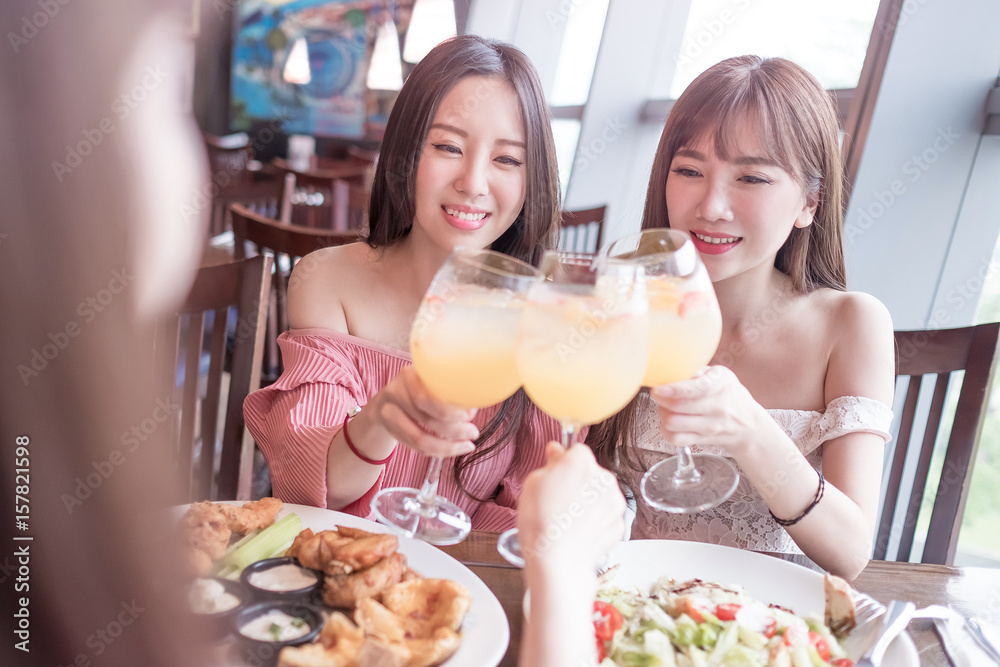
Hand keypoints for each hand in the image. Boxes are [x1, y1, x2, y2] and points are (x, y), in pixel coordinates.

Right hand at [368, 366, 479, 457]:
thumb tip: (471, 410)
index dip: (447, 411)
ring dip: (447, 446)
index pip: (425, 398)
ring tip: (467, 444)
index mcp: (409, 375)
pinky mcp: (391, 431)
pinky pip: (416, 447)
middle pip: (424, 418)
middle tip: (473, 432)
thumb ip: (451, 391)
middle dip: (453, 430)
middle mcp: (395, 392)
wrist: (388, 399)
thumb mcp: (432, 380)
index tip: (467, 416)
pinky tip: (453, 449)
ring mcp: (388, 413)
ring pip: (419, 438)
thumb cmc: (421, 388)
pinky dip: (437, 451)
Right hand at [517, 442, 624, 567]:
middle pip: (591, 472)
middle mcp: (604, 477)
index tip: (556, 475)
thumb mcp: (533, 484)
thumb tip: (556, 451)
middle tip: (558, 501)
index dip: (564, 463)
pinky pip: (606, 515)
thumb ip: (550, 463)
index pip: (576, 451)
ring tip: (569, 520)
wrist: (557, 562)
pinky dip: (596, 521)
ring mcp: (615, 501)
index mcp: (581, 461)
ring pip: (600, 494)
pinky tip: (579, 531)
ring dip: (589, 501)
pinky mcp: (621, 523)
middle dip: (578, 482)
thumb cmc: (540, 524)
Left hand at [650, 365, 768, 453]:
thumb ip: (699, 372)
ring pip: (674, 423)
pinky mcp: (703, 439)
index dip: (673, 389)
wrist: (748, 424)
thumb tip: (671, 370)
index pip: (695, 388)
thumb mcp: (721, 376)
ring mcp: (711, 426)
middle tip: (659, 394)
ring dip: (663, 414)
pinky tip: (669, 423)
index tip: (658, 388)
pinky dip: (666, 431)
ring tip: (665, 408)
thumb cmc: (729, 395)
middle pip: (678, 407)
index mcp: (721, 385)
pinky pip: (676, 439)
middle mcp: (718, 407)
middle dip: (661, 400)